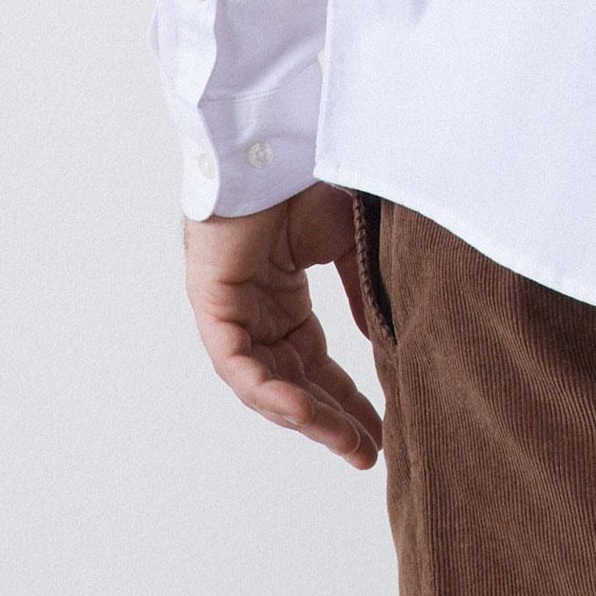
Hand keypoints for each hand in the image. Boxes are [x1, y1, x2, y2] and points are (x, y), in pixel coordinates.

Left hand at [183, 179, 383, 468]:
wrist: (277, 141)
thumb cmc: (310, 177)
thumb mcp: (351, 244)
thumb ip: (363, 293)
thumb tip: (384, 341)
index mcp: (283, 299)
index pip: (314, 365)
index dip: (346, 399)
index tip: (380, 430)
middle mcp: (255, 312)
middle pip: (293, 384)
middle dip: (331, 421)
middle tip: (368, 453)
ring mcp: (231, 311)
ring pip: (266, 384)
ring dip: (308, 417)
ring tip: (349, 443)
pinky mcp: (212, 305)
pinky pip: (238, 366)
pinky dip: (269, 392)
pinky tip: (302, 413)